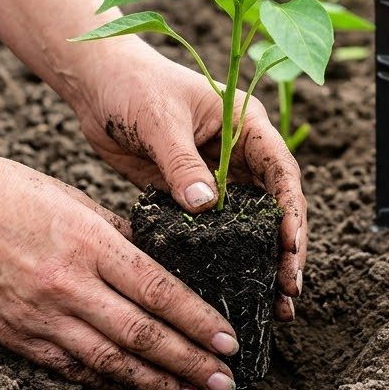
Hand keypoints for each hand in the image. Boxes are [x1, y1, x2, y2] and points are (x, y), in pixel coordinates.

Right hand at [0, 145, 242, 389]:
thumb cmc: (8, 190)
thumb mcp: (75, 201)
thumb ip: (121, 237)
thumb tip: (167, 265)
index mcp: (89, 242)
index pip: (159, 290)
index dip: (199, 321)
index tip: (231, 341)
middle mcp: (66, 284)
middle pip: (142, 335)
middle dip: (190, 363)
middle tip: (226, 384)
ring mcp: (38, 315)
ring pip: (110, 362)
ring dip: (157, 385)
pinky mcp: (13, 336)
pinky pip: (71, 369)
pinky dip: (110, 386)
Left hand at [69, 45, 306, 319]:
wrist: (98, 85)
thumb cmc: (134, 85)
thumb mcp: (159, 120)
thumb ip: (182, 162)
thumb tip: (206, 205)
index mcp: (247, 126)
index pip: (281, 172)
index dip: (290, 211)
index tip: (290, 247)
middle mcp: (242, 155)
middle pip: (276, 207)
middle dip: (287, 249)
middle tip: (289, 290)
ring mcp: (220, 178)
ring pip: (252, 226)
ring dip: (264, 261)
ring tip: (277, 304)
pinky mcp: (193, 195)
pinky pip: (217, 231)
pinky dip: (229, 259)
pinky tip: (235, 289)